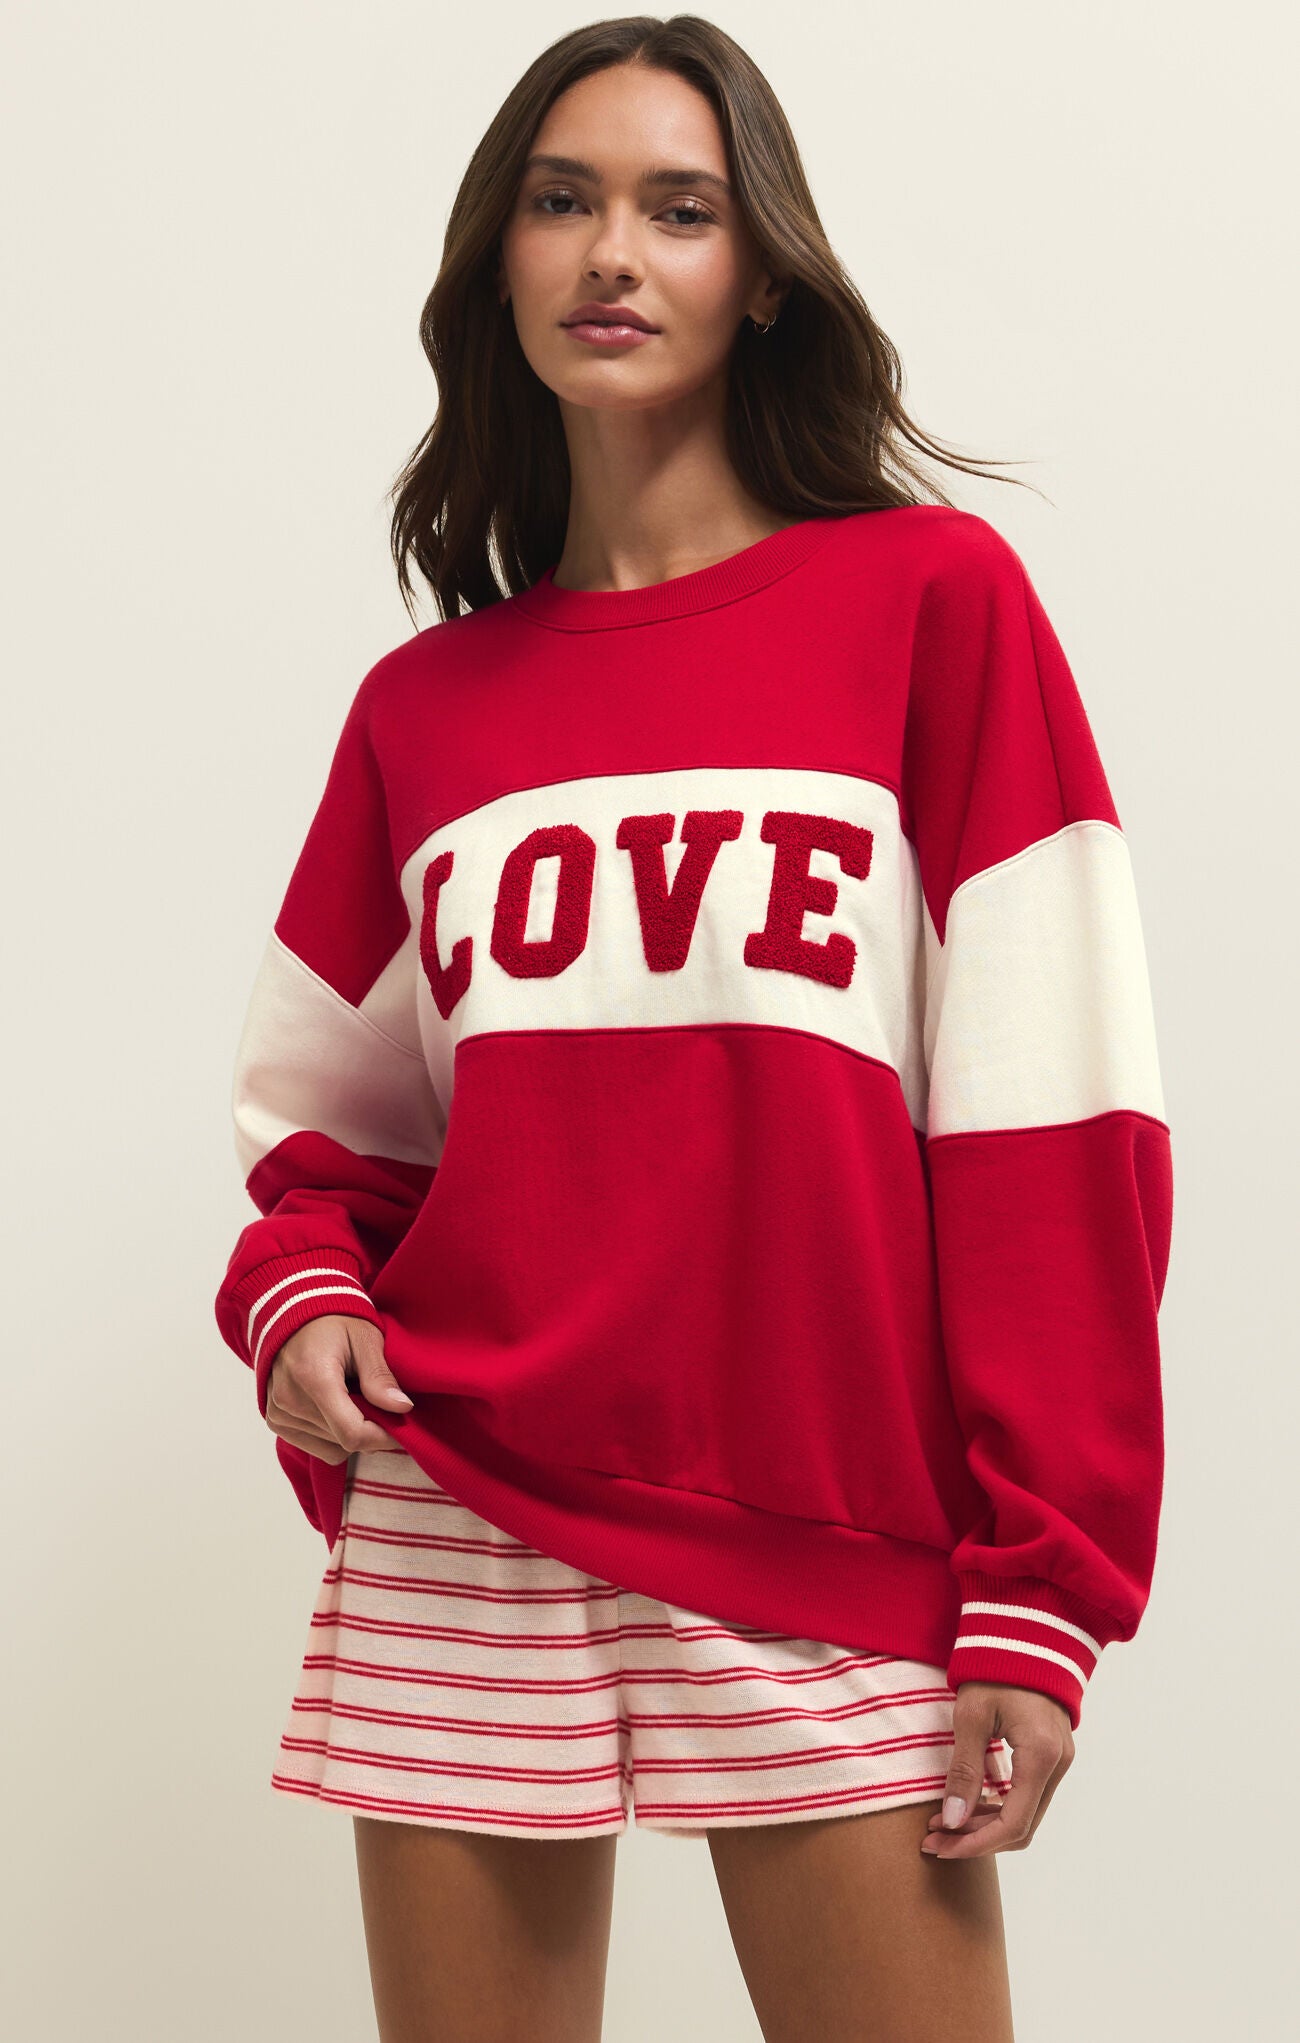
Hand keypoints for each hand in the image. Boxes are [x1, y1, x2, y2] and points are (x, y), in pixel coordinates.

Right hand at [264, 1315, 414, 1463]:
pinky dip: (333, 1435)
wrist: (293, 1312)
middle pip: (344, 1441)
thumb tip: (402, 1408)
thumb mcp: (365, 1338)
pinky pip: (315, 1447)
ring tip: (353, 1399)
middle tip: (379, 1403)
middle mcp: (290, 1400)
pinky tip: (336, 1408)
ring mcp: (279, 1413)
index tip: (402, 1430)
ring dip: (351, 1433)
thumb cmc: (332, 1321)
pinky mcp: (275, 1420)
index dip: (383, 1437)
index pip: (352, 1433)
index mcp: (313, 1378)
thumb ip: (379, 1376)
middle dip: (370, 1430)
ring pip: (332, 1449)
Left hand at [919, 1681, 1074, 1858]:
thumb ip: (964, 1770)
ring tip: (942, 1823)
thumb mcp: (971, 1717)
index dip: (975, 1843)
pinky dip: (998, 1806)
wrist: (1023, 1632)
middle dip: (976, 1839)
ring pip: (1026, 1814)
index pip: (1013, 1823)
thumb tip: (953, 1821)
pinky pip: (1028, 1795)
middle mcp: (1058, 1764)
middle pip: (1022, 1826)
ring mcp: (1059, 1760)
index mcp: (1041, 1756)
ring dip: (985, 1824)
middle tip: (934, 1839)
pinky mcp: (1051, 1753)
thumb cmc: (995, 1668)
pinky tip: (967, 1803)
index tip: (940, 1846)